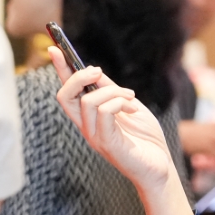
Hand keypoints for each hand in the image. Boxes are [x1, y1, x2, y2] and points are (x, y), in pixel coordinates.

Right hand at [50, 48, 176, 191]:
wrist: (161, 167)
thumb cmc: (145, 139)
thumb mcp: (128, 105)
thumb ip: (111, 91)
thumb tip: (94, 71)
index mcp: (89, 118)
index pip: (67, 91)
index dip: (59, 69)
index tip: (54, 47)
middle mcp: (86, 127)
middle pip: (64, 96)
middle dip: (78, 76)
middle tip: (98, 71)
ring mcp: (95, 136)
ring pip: (88, 101)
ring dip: (113, 91)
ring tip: (132, 98)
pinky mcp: (107, 144)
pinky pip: (105, 112)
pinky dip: (119, 102)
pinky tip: (133, 108)